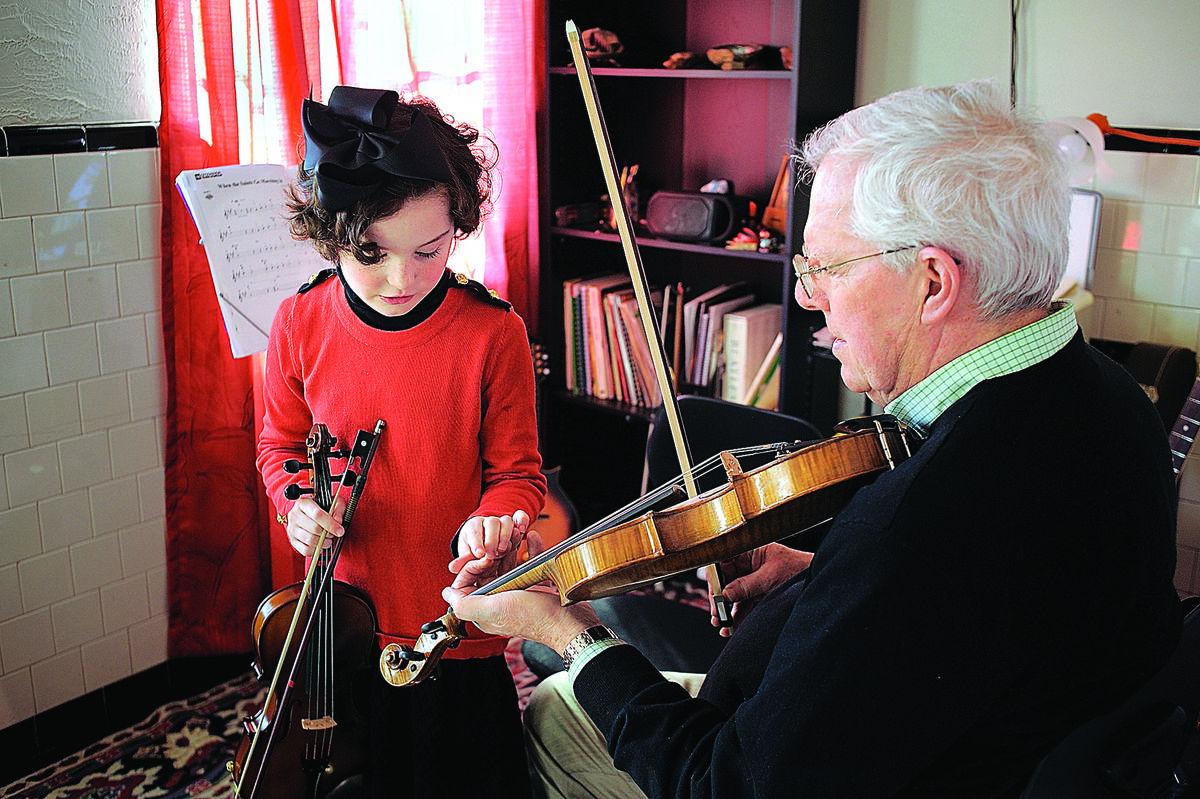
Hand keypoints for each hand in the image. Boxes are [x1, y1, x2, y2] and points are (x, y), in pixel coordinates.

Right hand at [285, 497, 344, 556]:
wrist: (309, 514)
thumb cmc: (322, 508)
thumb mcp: (333, 503)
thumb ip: (338, 510)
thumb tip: (338, 522)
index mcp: (304, 503)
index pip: (317, 514)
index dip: (330, 524)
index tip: (340, 530)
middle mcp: (295, 515)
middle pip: (314, 528)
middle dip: (328, 533)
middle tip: (333, 534)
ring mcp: (292, 529)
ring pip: (310, 540)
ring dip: (323, 542)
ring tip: (328, 539)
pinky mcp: (293, 540)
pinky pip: (305, 550)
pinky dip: (316, 550)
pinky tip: (321, 545)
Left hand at [444, 528, 598, 650]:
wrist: (569, 621)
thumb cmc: (532, 617)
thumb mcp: (492, 611)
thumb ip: (464, 604)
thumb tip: (446, 594)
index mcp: (485, 606)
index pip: (469, 581)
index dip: (474, 565)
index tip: (486, 558)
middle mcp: (500, 598)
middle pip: (490, 568)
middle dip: (495, 549)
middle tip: (503, 542)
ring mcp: (519, 590)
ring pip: (510, 561)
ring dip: (513, 544)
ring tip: (518, 531)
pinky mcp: (537, 583)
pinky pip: (530, 561)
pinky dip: (531, 548)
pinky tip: (532, 537)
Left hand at [453, 510, 529, 563]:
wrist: (486, 543)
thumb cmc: (475, 550)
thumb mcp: (468, 555)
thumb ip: (463, 561)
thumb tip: (452, 568)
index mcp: (473, 526)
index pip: (474, 530)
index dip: (477, 541)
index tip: (479, 554)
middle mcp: (488, 521)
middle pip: (491, 523)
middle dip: (492, 539)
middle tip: (492, 555)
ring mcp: (503, 522)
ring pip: (506, 521)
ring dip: (506, 535)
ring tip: (503, 550)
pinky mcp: (516, 524)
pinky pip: (520, 517)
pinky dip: (522, 520)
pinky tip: (522, 530)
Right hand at [710, 543, 812, 636]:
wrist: (819, 582)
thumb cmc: (800, 570)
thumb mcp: (771, 577)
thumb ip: (747, 585)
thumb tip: (725, 594)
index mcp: (751, 552)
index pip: (725, 560)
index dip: (716, 576)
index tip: (714, 592)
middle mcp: (750, 566)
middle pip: (726, 581)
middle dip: (720, 598)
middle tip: (716, 613)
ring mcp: (755, 581)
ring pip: (734, 596)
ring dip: (726, 611)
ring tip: (721, 624)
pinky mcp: (760, 596)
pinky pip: (744, 606)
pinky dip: (737, 617)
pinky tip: (731, 627)